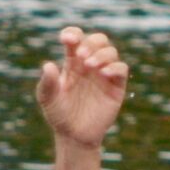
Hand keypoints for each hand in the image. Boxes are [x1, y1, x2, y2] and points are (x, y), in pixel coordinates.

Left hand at [35, 26, 127, 148]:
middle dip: (90, 43)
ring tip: (90, 65)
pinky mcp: (116, 86)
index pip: (75, 38)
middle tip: (80, 56)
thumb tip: (48, 65)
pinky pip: (121, 69)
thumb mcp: (48, 99)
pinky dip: (114, 67)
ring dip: (101, 54)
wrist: (74, 136)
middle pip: (98, 39)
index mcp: (72, 62)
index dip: (72, 33)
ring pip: (110, 51)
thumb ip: (47, 83)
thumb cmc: (59, 115)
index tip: (67, 40)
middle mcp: (89, 64)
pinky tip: (103, 74)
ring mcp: (104, 74)